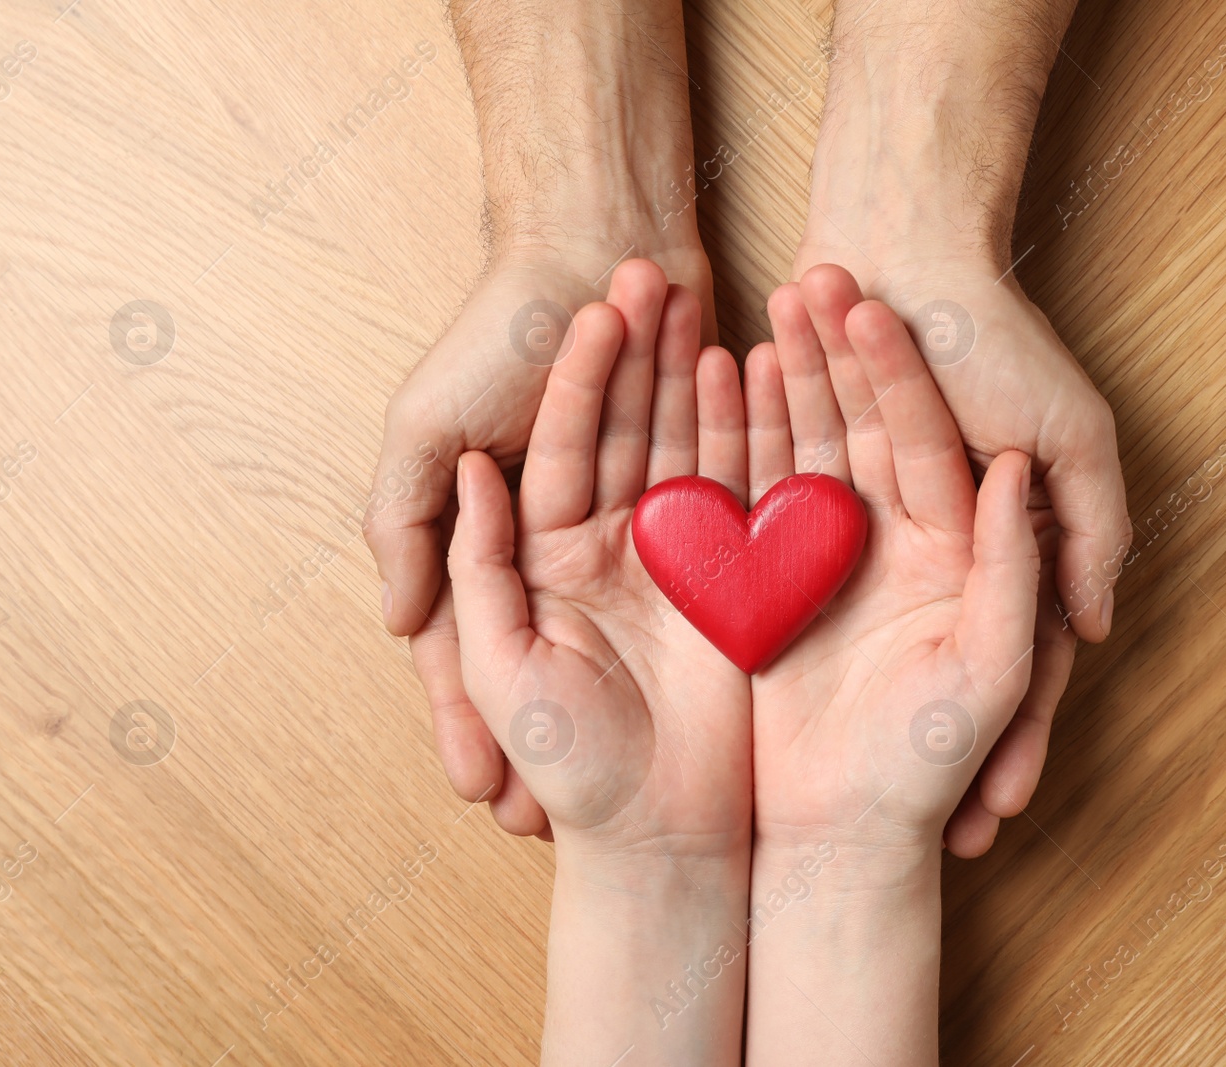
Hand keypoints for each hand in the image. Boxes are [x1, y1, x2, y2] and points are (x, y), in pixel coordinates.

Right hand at [366, 250, 710, 826]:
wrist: (608, 239)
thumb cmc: (503, 333)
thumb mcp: (426, 426)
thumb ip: (409, 520)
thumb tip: (392, 620)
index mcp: (500, 527)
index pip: (476, 640)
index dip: (472, 717)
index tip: (490, 796)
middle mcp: (570, 535)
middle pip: (563, 654)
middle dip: (561, 735)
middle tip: (560, 826)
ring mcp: (643, 519)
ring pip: (631, 641)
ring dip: (633, 699)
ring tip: (640, 783)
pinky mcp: (711, 492)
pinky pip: (707, 578)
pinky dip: (697, 646)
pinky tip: (704, 694)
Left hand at [445, 264, 752, 1062]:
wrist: (663, 834)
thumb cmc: (570, 762)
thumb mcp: (506, 662)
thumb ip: (480, 566)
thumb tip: (473, 471)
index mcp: (546, 559)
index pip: (557, 445)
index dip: (576, 376)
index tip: (595, 306)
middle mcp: (609, 547)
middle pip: (622, 428)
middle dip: (638, 354)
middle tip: (654, 272)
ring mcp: (674, 558)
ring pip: (681, 444)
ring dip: (691, 376)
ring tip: (708, 301)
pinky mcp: (732, 579)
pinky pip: (737, 490)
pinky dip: (744, 433)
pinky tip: (753, 372)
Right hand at [741, 286, 1038, 1062]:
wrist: (837, 835)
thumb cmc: (926, 764)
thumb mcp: (990, 665)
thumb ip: (1015, 568)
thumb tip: (1017, 472)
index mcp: (953, 549)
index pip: (930, 437)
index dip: (902, 369)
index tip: (874, 299)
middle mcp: (891, 540)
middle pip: (866, 423)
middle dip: (840, 350)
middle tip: (813, 271)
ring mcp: (823, 553)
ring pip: (807, 442)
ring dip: (789, 375)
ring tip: (766, 302)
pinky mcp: (767, 579)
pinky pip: (753, 490)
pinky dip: (740, 434)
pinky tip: (724, 374)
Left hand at [794, 0, 1130, 828]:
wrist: (898, 244)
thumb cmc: (999, 340)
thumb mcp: (1076, 439)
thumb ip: (1088, 529)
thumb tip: (1099, 624)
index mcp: (1002, 537)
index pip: (1016, 653)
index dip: (1010, 734)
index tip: (992, 819)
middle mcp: (933, 540)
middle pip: (926, 654)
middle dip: (914, 742)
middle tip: (912, 838)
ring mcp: (864, 520)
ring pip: (862, 633)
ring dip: (851, 696)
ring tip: (827, 791)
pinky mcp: (799, 489)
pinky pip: (787, 569)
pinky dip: (788, 625)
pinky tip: (774, 696)